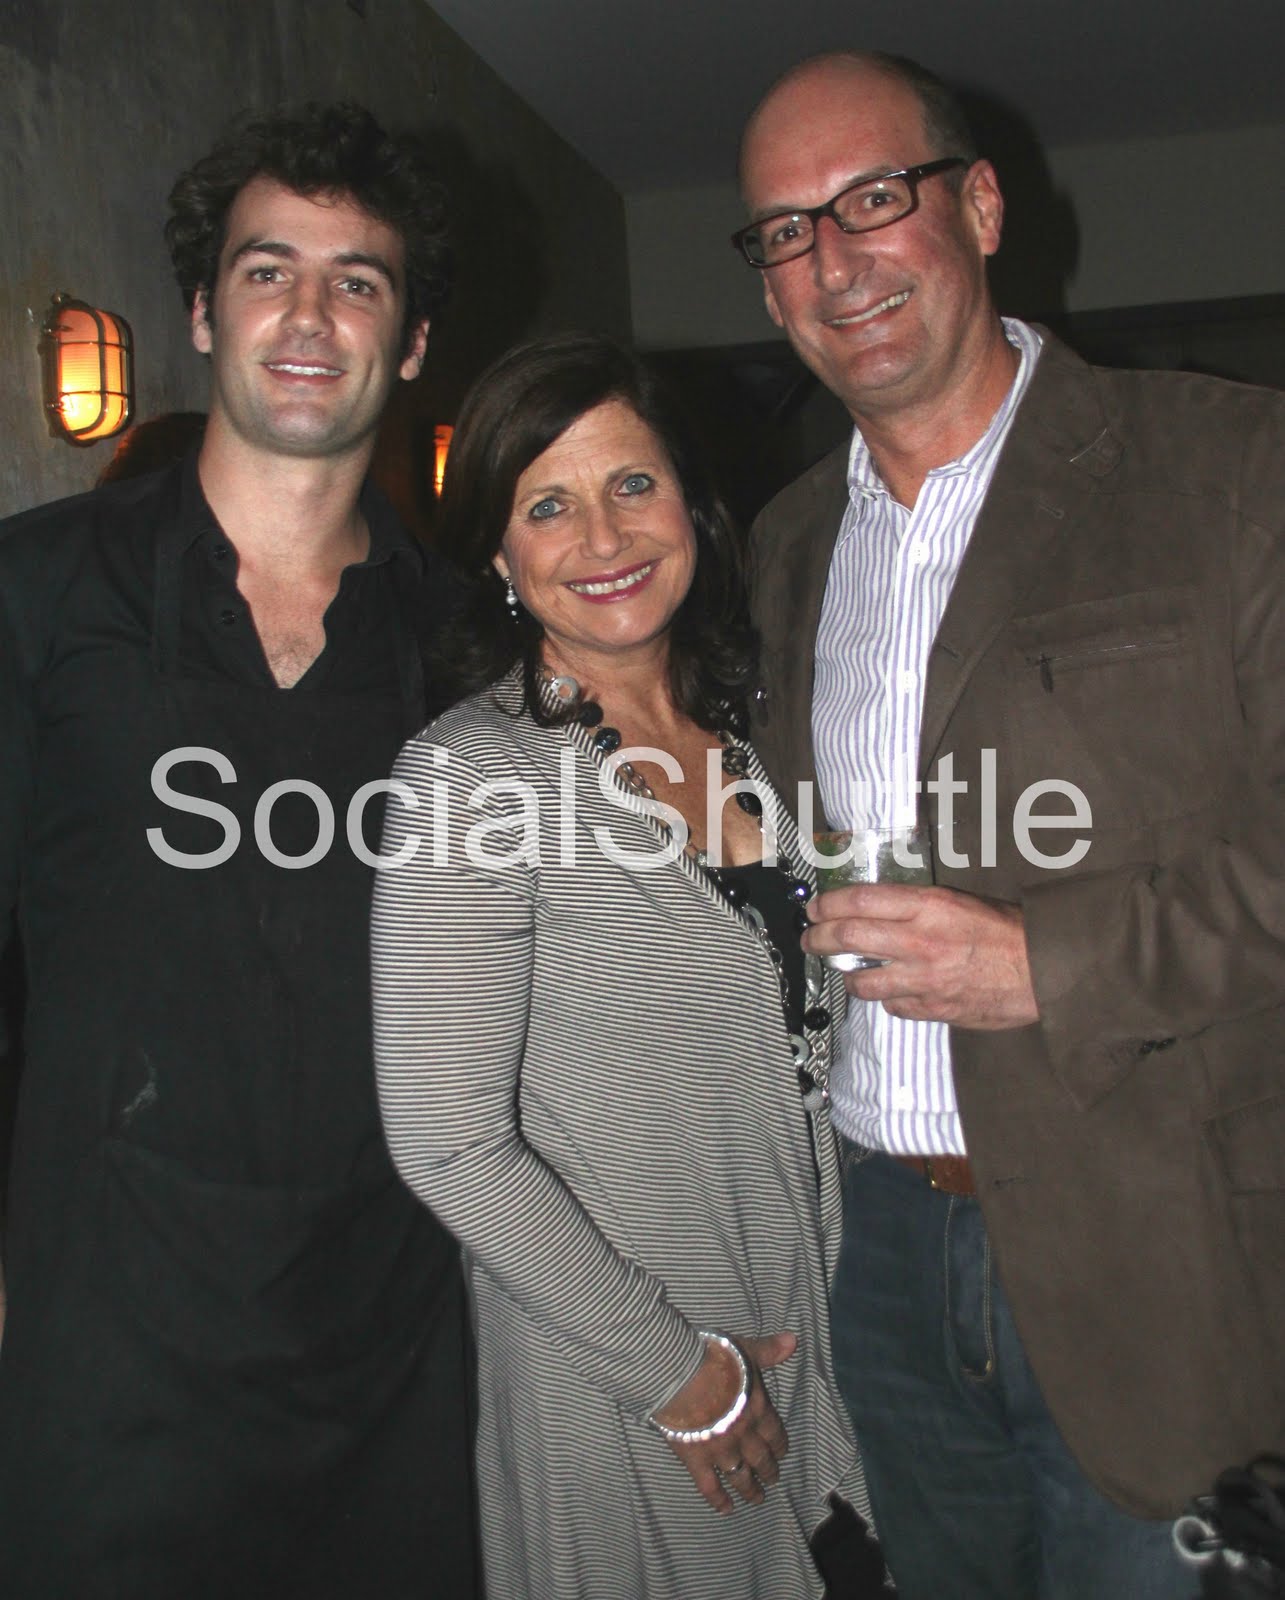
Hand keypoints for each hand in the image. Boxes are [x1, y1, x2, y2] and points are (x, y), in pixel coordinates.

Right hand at [652, 1332, 795, 1513]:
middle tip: (773, 1481)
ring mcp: (721, 1450)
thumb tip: (794, 1340)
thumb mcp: (746, 1349)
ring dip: (750, 1489)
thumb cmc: (716, 1358)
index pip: (774, 1433)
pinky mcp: (696, 1460)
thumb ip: (769, 1350)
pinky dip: (719, 1500)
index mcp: (758, 1409)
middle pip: (761, 1458)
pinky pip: (710, 1486)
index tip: (782, 1455)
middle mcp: (744, 1435)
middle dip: (768, 1471)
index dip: (779, 1446)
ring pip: (740, 1475)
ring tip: (757, 1499)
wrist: (683, 1375)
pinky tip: (726, 1509)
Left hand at [804, 883, 1038, 1029]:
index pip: (861, 900)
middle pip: (849, 937)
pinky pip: (892, 1006)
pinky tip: (887, 990)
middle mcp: (921, 942)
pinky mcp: (934, 1010)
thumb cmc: (1007, 931)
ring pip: (862, 981)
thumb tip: (875, 908)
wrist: (1045, 970)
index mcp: (929, 907)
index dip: (828, 904)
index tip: (815, 908)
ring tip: (842, 969)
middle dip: (818, 938)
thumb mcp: (960, 901)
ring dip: (845, 975)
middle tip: (810, 938)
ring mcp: (925, 980)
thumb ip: (917, 905)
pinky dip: (884, 998)